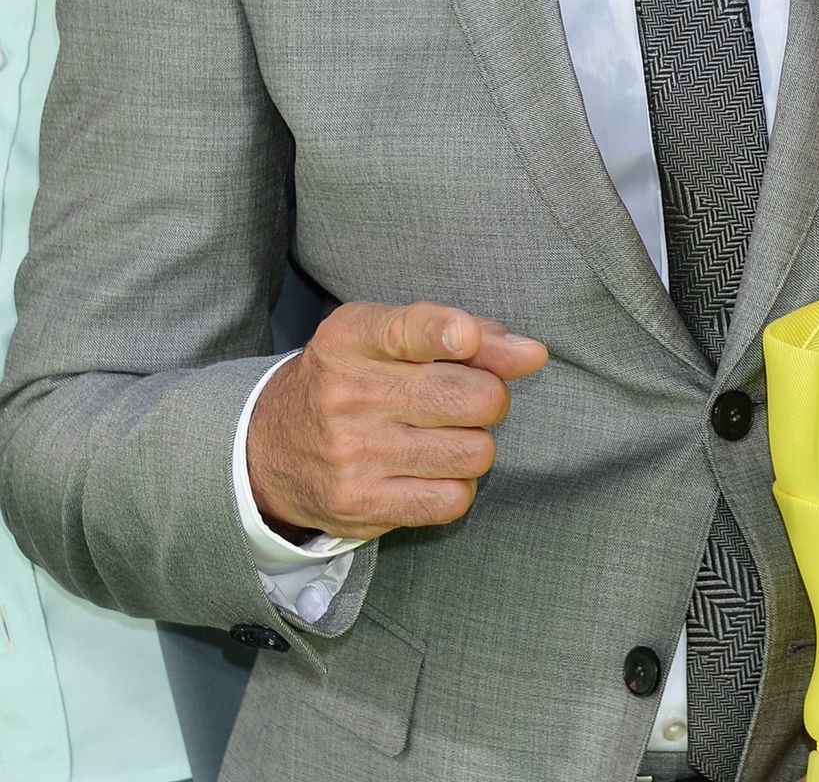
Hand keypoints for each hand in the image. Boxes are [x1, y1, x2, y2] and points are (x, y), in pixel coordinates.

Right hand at [247, 300, 547, 539]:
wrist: (271, 448)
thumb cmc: (355, 378)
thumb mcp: (390, 337)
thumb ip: (466, 332)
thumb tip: (532, 355)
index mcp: (353, 337)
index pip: (407, 330)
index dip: (446, 333)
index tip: (467, 339)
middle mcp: (349, 393)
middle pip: (472, 397)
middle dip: (490, 396)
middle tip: (469, 399)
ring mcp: (352, 453)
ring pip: (475, 451)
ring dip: (475, 443)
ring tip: (444, 435)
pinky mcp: (359, 504)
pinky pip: (452, 499)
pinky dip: (457, 485)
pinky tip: (431, 470)